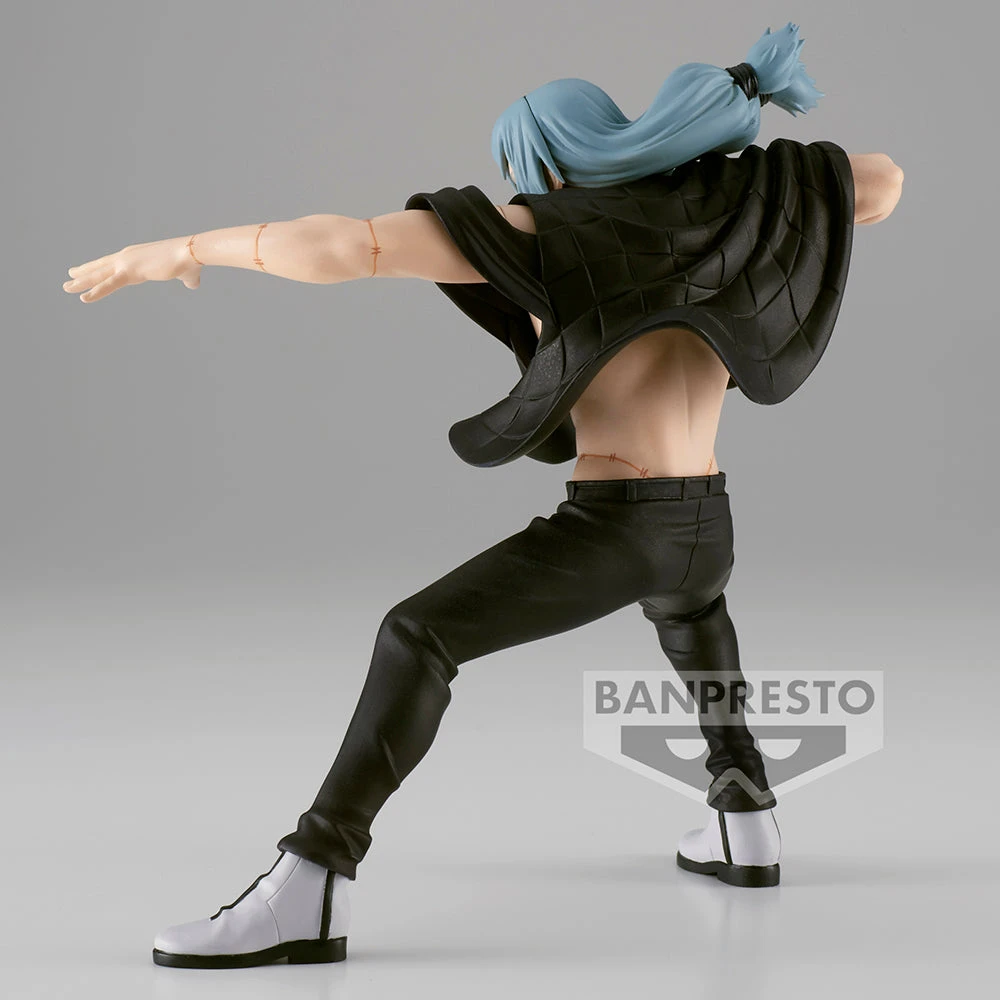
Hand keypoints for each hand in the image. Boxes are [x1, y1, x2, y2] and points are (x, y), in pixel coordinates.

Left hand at [63, 236, 200, 302]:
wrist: (190, 253)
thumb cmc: (189, 262)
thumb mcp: (186, 274)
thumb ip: (187, 280)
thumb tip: (194, 284)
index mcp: (136, 257)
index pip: (113, 264)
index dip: (99, 268)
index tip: (88, 270)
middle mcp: (127, 257)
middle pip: (101, 267)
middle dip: (84, 273)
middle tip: (69, 277)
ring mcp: (126, 264)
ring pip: (99, 275)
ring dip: (82, 282)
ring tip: (66, 287)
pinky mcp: (129, 273)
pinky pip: (108, 284)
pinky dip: (96, 291)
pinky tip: (84, 298)